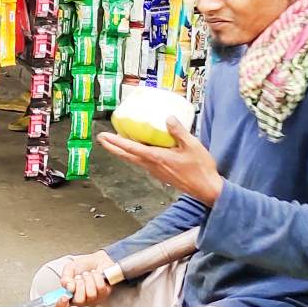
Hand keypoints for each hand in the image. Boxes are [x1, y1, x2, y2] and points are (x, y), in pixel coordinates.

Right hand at [55, 250, 115, 306]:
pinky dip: (97, 277)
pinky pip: (100, 288)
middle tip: (79, 277)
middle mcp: (81, 300)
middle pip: (79, 301)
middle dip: (79, 285)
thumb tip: (68, 287)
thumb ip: (65, 278)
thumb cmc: (82, 266)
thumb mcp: (69, 269)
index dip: (61, 304)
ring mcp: (93, 299)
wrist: (97, 260)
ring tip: (87, 274)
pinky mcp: (104, 294)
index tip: (64, 297)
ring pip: (91, 294)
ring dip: (88, 279)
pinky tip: (95, 274)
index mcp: (69, 295)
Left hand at [97, 117, 224, 205]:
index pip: (131, 149)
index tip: (103, 136)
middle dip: (113, 147)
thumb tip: (168, 118)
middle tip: (101, 139)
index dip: (116, 142)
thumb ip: (179, 131)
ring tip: (115, 142)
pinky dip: (136, 154)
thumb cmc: (200, 169)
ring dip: (123, 151)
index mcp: (157, 158)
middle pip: (127, 156)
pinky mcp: (161, 173)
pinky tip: (138, 148)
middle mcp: (152, 166)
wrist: (206, 188)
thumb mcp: (192, 145)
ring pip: (134, 160)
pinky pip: (143, 162)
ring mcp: (155, 171)